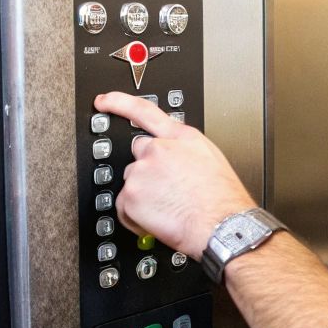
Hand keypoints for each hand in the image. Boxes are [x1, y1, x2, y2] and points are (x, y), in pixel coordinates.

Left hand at [94, 92, 255, 256]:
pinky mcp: (131, 195)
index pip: (144, 112)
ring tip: (168, 209)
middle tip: (165, 192)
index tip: (104, 101)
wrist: (222, 226)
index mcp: (181, 138)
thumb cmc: (223, 201)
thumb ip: (185, 152)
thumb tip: (176, 160)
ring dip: (143, 197)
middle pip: (137, 156)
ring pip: (132, 183)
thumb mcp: (211, 161)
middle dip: (146, 173)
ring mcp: (142, 171)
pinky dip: (136, 218)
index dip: (119, 103)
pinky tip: (158, 220)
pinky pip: (124, 208)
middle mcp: (159, 150)